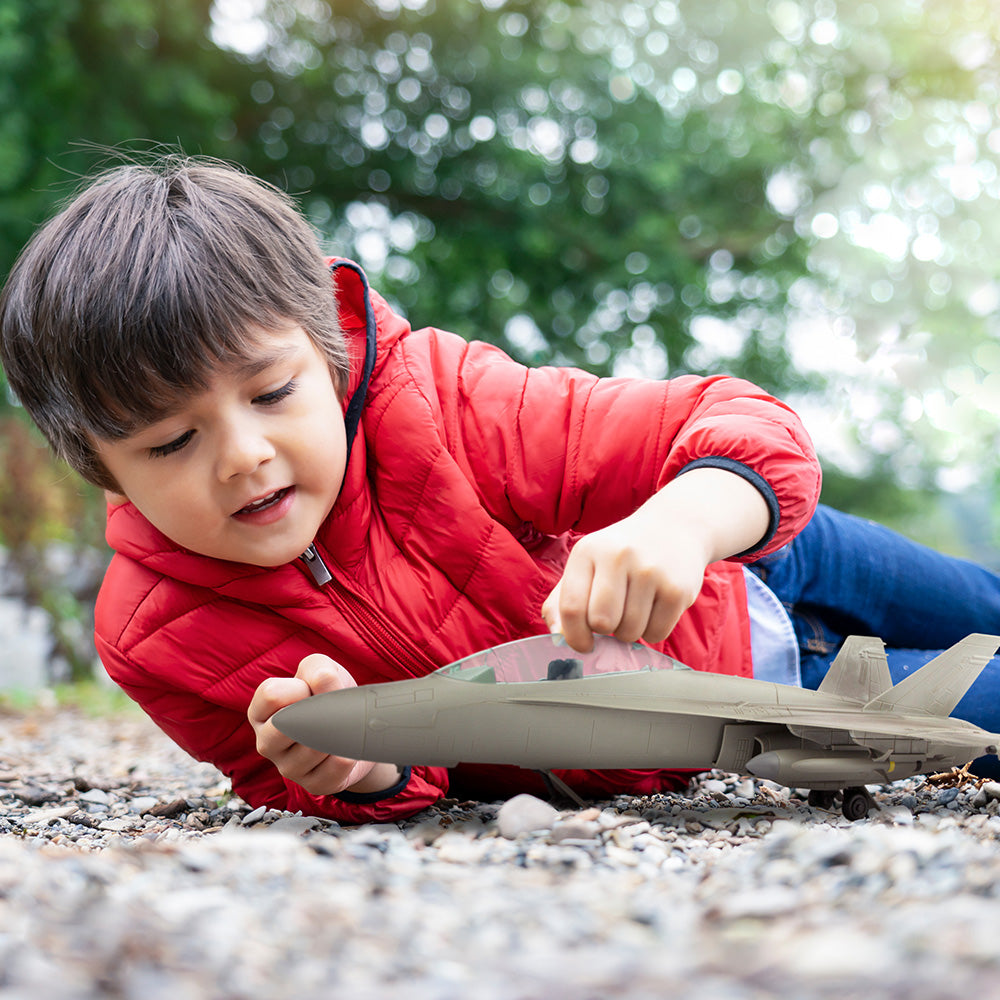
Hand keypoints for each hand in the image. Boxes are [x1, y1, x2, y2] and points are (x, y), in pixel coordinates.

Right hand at [248, 653, 400, 796]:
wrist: (354, 731)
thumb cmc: (329, 697)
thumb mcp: (321, 671)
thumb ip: (317, 668)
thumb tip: (323, 680)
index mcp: (261, 713)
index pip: (271, 695)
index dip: (300, 687)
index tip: (313, 689)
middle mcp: (267, 743)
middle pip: (284, 727)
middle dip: (315, 713)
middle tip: (331, 709)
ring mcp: (288, 768)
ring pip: (312, 748)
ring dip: (336, 732)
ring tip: (342, 726)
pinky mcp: (313, 785)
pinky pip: (333, 768)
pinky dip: (347, 753)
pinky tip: (348, 747)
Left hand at [542, 512, 709, 652]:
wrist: (673, 526)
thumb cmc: (620, 554)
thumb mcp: (587, 564)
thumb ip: (562, 600)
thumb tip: (559, 636)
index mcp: (588, 551)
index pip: (572, 607)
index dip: (573, 636)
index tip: (583, 644)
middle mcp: (619, 557)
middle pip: (601, 622)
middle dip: (604, 631)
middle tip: (612, 618)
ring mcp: (651, 572)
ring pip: (630, 632)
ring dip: (629, 632)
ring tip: (634, 608)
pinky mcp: (677, 589)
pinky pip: (657, 634)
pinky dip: (652, 631)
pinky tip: (653, 608)